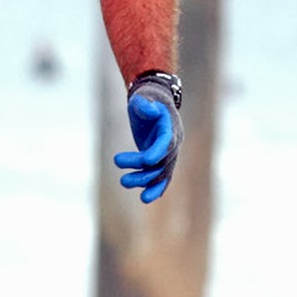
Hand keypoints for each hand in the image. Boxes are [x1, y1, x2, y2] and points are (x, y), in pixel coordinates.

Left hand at [114, 77, 183, 202]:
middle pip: (162, 162)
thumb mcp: (142, 98)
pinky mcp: (161, 158)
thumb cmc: (146, 98)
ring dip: (145, 181)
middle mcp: (173, 142)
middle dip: (143, 172)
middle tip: (122, 177)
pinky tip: (146, 198)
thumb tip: (148, 110)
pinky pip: (162, 175)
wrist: (154, 101)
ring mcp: (168, 152)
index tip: (144, 161)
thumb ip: (144, 104)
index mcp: (170, 126)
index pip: (166, 143)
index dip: (157, 153)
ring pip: (161, 172)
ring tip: (123, 182)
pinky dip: (156, 187)